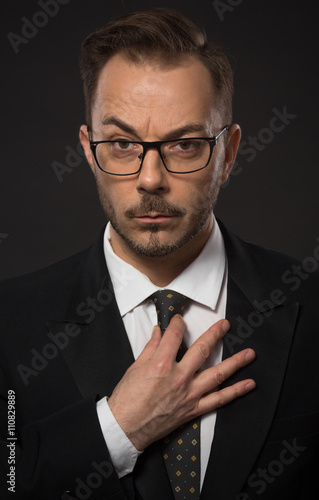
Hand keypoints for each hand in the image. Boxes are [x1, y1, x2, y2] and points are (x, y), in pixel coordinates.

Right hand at [108, 316, 255, 450]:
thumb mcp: (135, 367)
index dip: (177, 324)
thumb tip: (159, 332)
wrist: (125, 428)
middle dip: (215, 334)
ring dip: (236, 363)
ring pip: (217, 375)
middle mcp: (179, 378)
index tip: (179, 319)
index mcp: (161, 365)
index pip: (174, 336)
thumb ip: (151, 348)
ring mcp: (188, 394)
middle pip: (202, 350)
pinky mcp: (193, 409)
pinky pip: (218, 400)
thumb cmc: (127, 398)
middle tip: (225, 325)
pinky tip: (248, 384)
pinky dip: (235, 392)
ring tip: (250, 354)